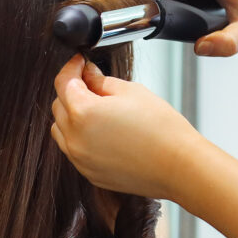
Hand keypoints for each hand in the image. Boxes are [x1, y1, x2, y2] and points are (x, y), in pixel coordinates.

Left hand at [51, 54, 205, 199]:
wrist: (179, 166)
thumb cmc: (162, 129)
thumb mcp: (131, 92)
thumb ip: (101, 81)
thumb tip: (88, 75)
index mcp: (83, 112)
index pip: (63, 83)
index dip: (71, 67)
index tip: (79, 62)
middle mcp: (75, 139)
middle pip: (59, 106)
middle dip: (71, 91)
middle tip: (92, 82)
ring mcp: (80, 160)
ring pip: (61, 130)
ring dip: (72, 116)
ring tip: (97, 110)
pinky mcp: (90, 174)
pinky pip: (74, 150)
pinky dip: (81, 138)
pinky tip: (103, 132)